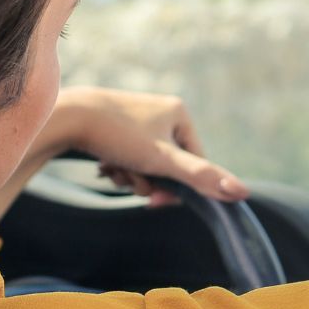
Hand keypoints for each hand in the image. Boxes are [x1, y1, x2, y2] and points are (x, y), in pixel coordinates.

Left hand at [47, 86, 247, 207]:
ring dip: (131, 175)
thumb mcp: (163, 161)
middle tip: (130, 181)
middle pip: (167, 164)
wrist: (66, 116)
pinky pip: (126, 154)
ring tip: (112, 169)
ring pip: (144, 161)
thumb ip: (202, 177)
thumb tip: (242, 193)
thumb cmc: (117, 136)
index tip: (157, 200)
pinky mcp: (113, 122)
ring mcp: (136, 115)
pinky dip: (117, 165)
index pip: (194, 161)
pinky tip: (102, 163)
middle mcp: (160, 109)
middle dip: (148, 179)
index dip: (178, 185)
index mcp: (179, 112)